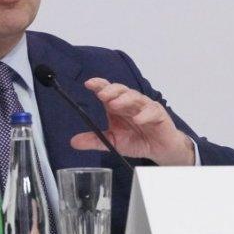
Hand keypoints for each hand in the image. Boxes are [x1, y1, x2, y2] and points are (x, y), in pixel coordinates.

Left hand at [70, 78, 195, 165]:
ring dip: (125, 99)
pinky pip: (152, 111)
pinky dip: (144, 114)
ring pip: (135, 97)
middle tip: (101, 95)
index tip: (88, 84)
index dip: (99, 84)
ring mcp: (145, 107)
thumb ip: (95, 140)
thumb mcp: (113, 142)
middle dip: (111, 90)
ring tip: (115, 104)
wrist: (159, 150)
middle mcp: (130, 103)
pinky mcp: (158, 114)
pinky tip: (137, 119)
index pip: (107, 90)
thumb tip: (73, 142)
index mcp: (117, 106)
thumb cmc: (137, 140)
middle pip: (121, 90)